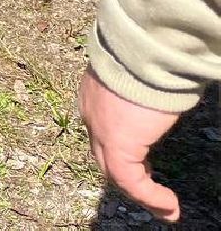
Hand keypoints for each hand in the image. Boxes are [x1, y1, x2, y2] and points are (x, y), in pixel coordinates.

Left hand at [79, 68, 181, 222]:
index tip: (145, 165)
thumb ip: (140, 91)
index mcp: (93, 94)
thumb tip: (160, 92)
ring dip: (141, 194)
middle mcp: (90, 112)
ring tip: (166, 210)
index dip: (120, 151)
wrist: (140, 50)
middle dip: (127, 177)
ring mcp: (99, 129)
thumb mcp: (138, 75)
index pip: (101, 131)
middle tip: (150, 193)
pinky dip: (149, 196)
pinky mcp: (116, 144)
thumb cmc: (146, 55)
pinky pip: (129, 181)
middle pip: (104, 154)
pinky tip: (168, 206)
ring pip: (114, 172)